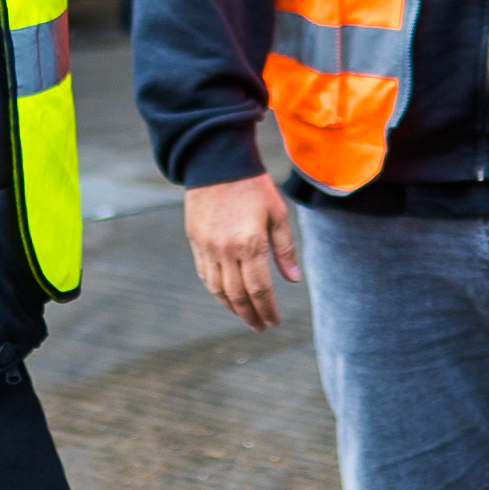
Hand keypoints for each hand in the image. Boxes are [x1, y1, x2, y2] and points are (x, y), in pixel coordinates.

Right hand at [185, 170, 298, 332]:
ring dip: (232, 308)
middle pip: (237, 295)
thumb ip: (285, 250)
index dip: (267, 309)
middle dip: (251, 315)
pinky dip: (216, 291)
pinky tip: (226, 297)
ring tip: (245, 317)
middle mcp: (226, 250)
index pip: (259, 289)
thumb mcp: (278, 214)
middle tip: (261, 327)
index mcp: (250, 244)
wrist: (217, 162)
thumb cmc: (254, 186)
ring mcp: (207, 247)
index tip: (274, 322)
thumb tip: (293, 280)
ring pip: (218, 289)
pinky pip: (205, 274)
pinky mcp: (195, 241)